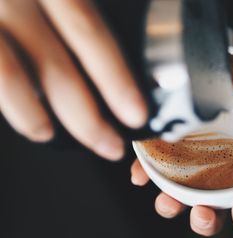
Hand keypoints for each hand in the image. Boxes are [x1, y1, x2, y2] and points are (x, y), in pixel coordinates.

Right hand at [0, 0, 146, 159]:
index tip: (136, 115)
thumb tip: (101, 43)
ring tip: (49, 135)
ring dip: (32, 115)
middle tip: (110, 146)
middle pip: (55, 64)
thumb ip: (75, 6)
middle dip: (86, 117)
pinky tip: (19, 112)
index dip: (115, 77)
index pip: (89, 31)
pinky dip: (5, 99)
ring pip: (8, 74)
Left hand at [130, 18, 232, 235]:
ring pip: (181, 192)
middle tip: (201, 212)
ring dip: (170, 203)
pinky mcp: (177, 141)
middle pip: (213, 208)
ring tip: (165, 201)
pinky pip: (157, 163)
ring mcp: (197, 158)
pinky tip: (139, 174)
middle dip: (206, 219)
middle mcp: (223, 174)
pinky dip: (146, 172)